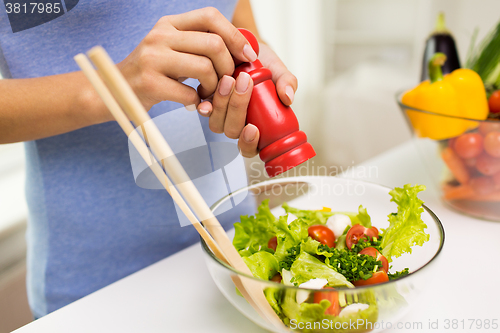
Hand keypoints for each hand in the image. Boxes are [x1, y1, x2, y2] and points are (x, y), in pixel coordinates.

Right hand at [117, 7, 257, 111]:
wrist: (114, 90)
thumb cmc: (152, 72)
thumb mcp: (172, 48)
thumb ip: (199, 44)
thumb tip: (241, 49)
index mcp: (169, 23)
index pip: (210, 16)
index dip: (235, 36)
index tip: (248, 56)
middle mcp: (160, 35)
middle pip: (213, 44)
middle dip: (228, 67)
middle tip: (225, 82)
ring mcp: (153, 58)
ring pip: (205, 68)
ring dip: (214, 87)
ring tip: (207, 94)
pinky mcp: (150, 82)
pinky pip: (190, 92)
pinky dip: (197, 102)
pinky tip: (192, 103)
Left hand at [197, 43, 297, 157]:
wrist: (244, 47)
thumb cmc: (264, 64)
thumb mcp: (278, 71)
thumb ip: (287, 82)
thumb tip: (288, 97)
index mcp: (257, 126)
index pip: (250, 148)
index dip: (249, 143)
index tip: (252, 128)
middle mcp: (237, 124)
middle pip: (232, 131)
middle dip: (237, 109)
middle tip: (245, 82)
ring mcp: (220, 115)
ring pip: (216, 122)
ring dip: (222, 102)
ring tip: (229, 78)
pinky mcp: (206, 102)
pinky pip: (203, 108)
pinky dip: (206, 100)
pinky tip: (211, 86)